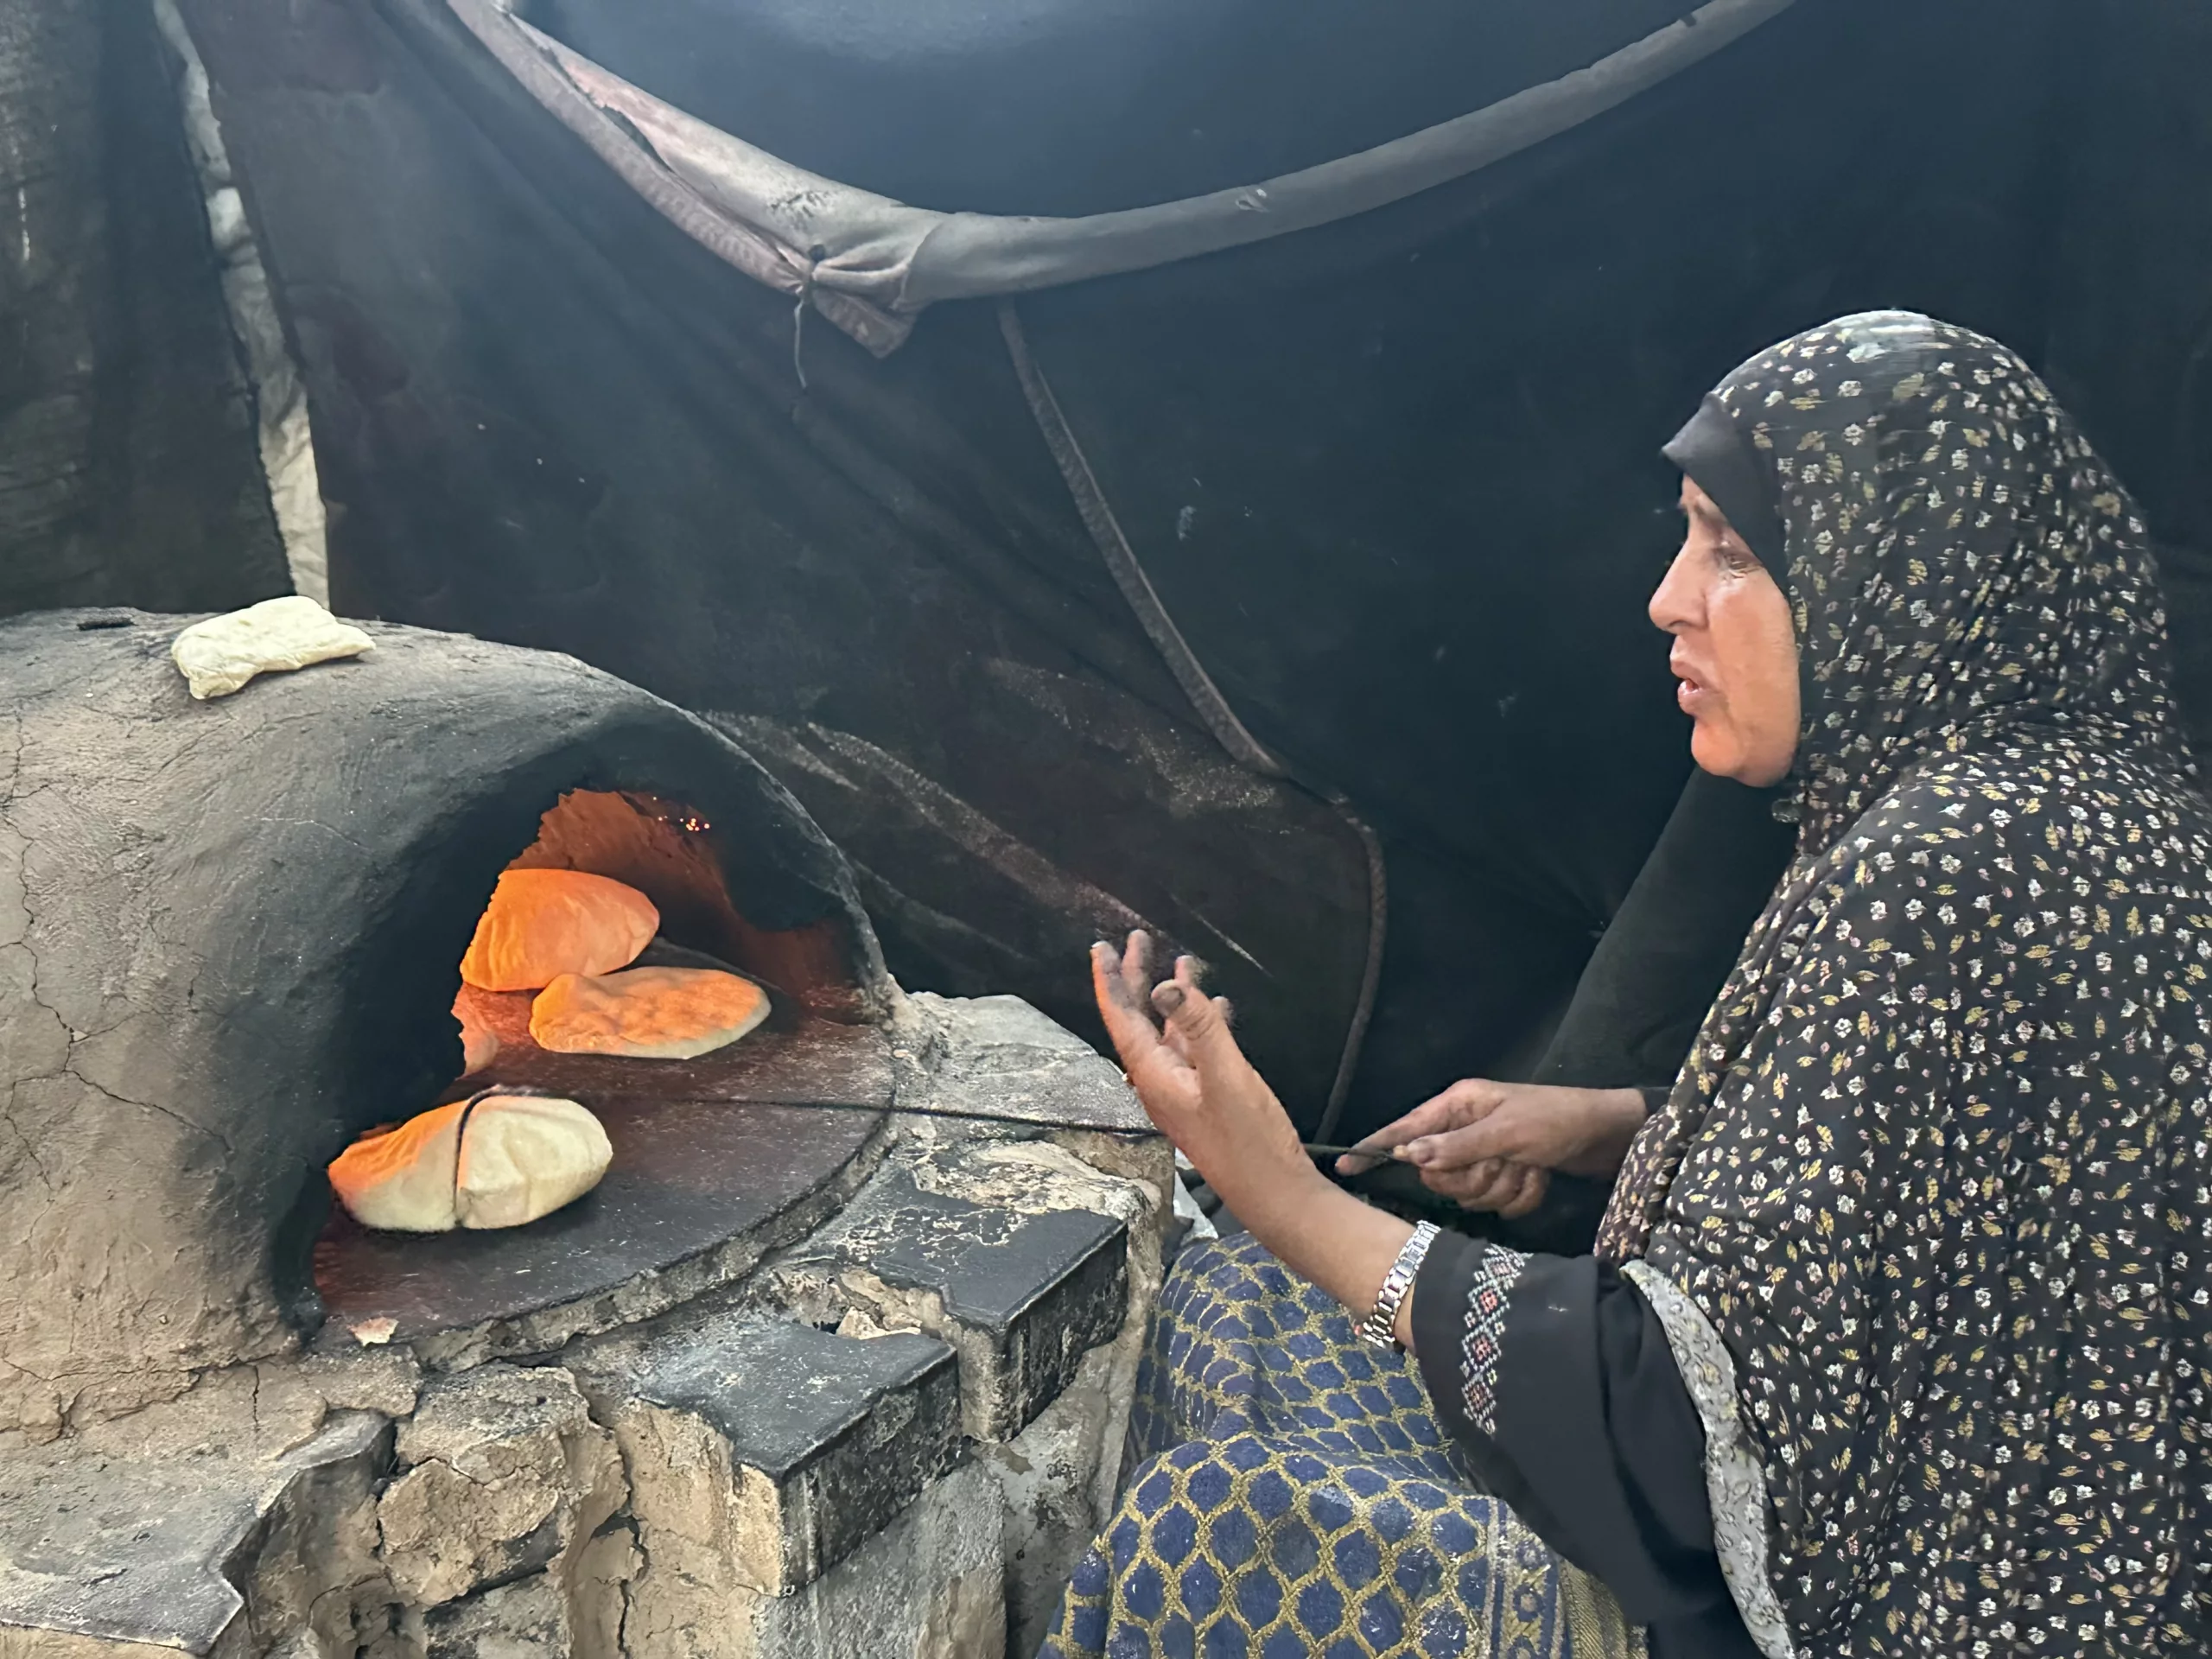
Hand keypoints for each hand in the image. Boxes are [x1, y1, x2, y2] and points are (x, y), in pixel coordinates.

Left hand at [1090, 932, 1311, 1220]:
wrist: (1274, 1193)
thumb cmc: (1249, 1142)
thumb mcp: (1226, 1077)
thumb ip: (1199, 1028)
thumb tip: (1166, 984)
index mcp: (1155, 1076)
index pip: (1121, 1019)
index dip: (1111, 981)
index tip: (1101, 947)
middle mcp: (1160, 1082)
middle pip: (1140, 1020)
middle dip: (1137, 978)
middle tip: (1137, 939)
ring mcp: (1183, 1091)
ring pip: (1169, 1032)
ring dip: (1173, 997)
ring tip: (1180, 961)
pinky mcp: (1206, 1098)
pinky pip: (1195, 1049)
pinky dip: (1200, 1023)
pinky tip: (1215, 1007)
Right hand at [1337, 1081, 1647, 1217]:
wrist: (1610, 1137)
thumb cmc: (1558, 1121)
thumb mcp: (1508, 1132)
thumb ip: (1457, 1146)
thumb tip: (1410, 1154)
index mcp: (1458, 1106)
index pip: (1404, 1129)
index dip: (1375, 1147)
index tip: (1342, 1164)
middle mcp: (1466, 1130)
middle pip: (1438, 1174)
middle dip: (1474, 1178)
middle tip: (1504, 1164)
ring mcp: (1486, 1155)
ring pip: (1468, 1194)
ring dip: (1503, 1188)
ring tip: (1529, 1168)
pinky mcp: (1506, 1176)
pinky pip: (1495, 1204)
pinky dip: (1521, 1196)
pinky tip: (1540, 1178)